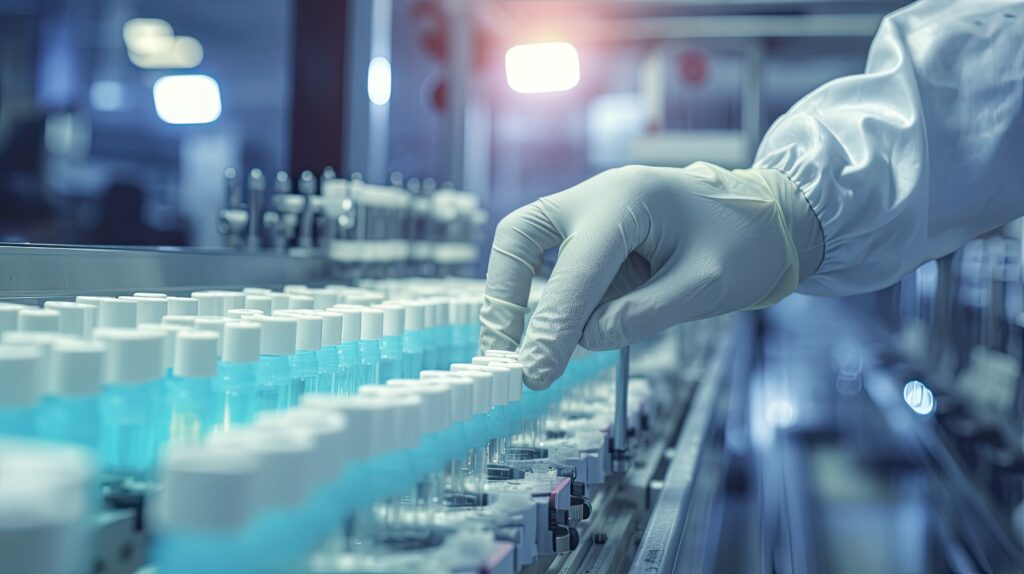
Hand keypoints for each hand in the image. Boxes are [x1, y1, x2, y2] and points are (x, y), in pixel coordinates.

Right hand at [480, 162, 822, 388]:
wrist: (775, 217)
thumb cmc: (748, 244)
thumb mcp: (703, 289)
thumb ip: (640, 315)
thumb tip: (583, 340)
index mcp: (628, 200)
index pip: (573, 272)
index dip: (550, 327)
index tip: (533, 374)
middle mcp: (599, 195)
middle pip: (519, 237)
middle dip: (504, 296)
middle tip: (502, 352)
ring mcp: (593, 208)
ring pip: (528, 248)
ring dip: (523, 299)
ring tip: (533, 351)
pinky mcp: (596, 230)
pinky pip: (557, 261)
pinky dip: (553, 296)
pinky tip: (567, 329)